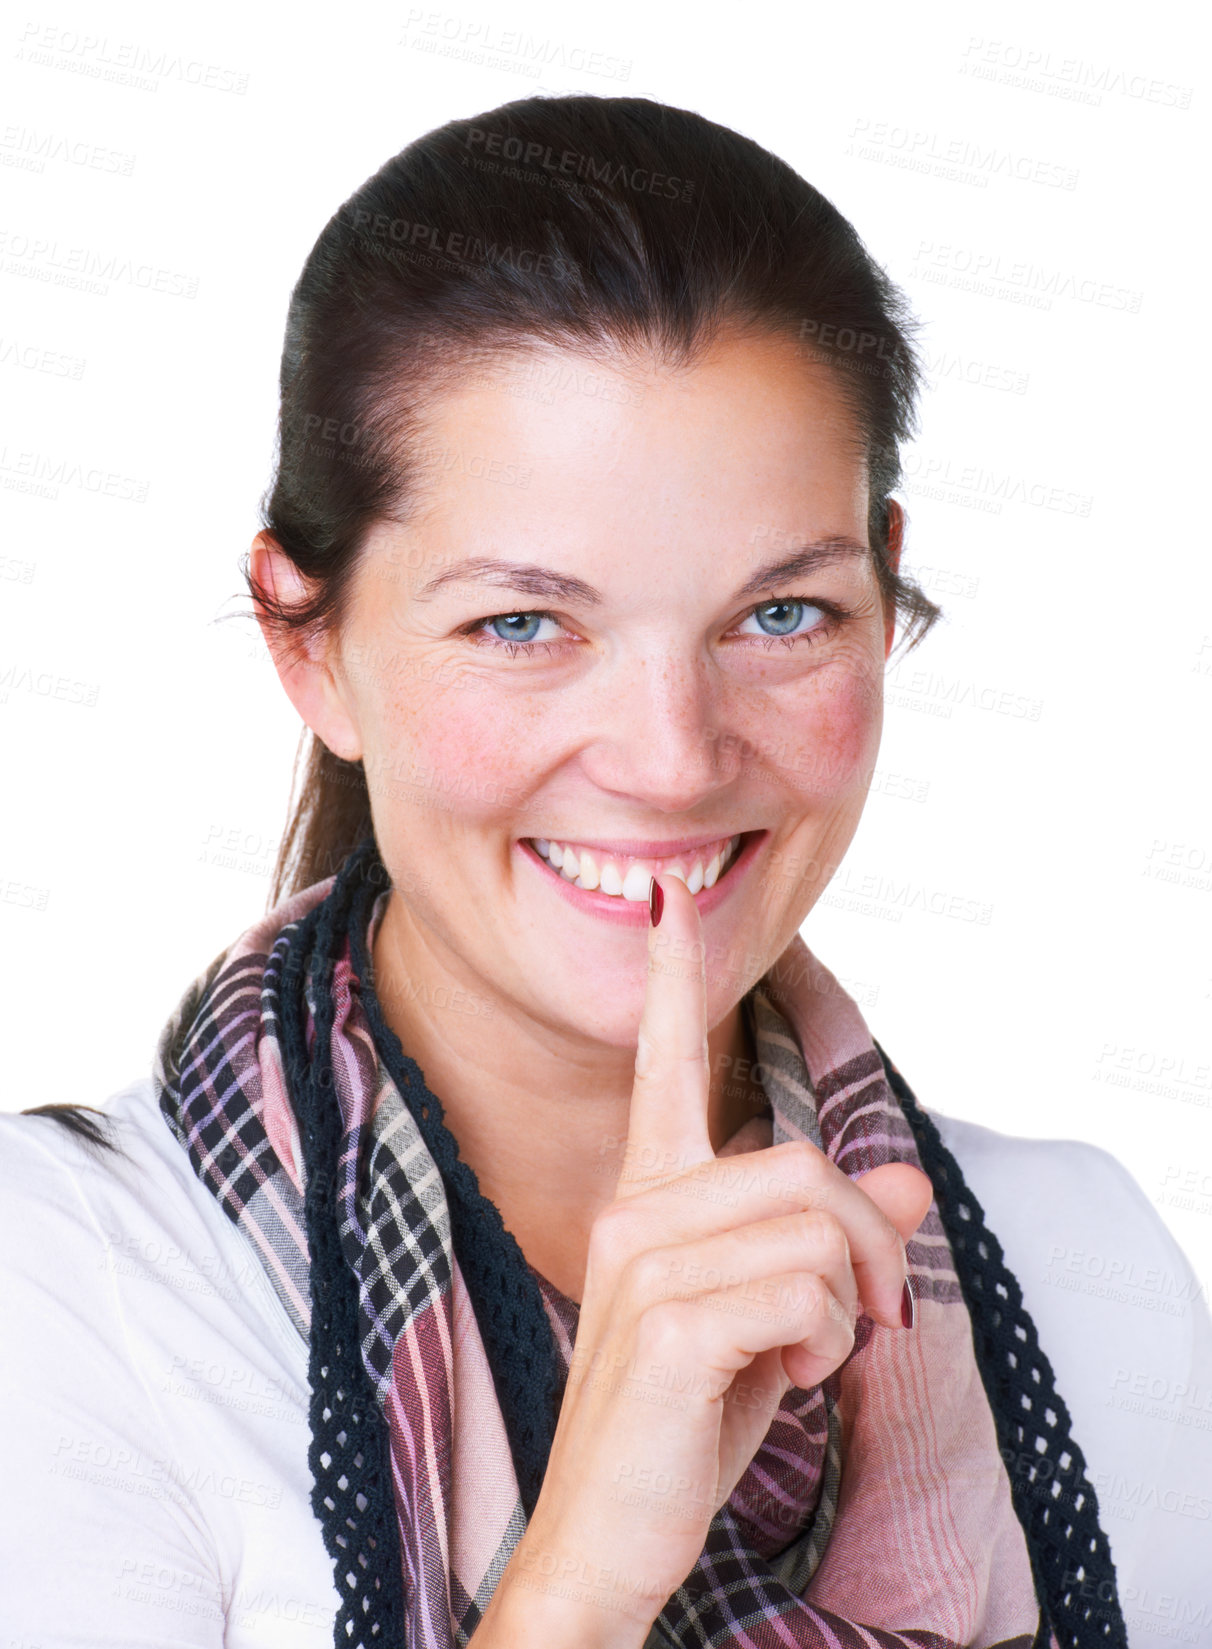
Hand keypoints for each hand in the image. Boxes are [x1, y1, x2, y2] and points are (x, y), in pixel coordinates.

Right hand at [492, 871, 933, 1641]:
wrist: (602, 1540)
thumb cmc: (679, 1427)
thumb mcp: (773, 1325)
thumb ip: (830, 1244)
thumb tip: (906, 1175)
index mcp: (649, 1198)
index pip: (661, 1067)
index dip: (672, 983)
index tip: (673, 903)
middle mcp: (636, 1211)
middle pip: (808, 1165)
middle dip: (876, 1245)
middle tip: (875, 1319)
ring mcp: (642, 1264)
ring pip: (817, 1224)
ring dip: (849, 1306)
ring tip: (808, 1357)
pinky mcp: (663, 1324)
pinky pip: (804, 1290)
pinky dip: (826, 1343)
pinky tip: (784, 1381)